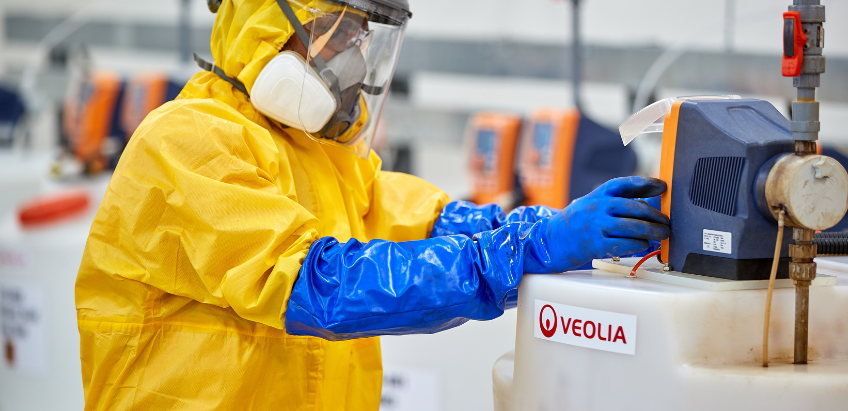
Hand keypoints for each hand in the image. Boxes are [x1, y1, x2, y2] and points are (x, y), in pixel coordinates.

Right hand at [524, 177, 669, 272]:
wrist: (550, 240)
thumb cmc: (575, 223)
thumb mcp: (590, 204)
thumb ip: (614, 202)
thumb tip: (646, 205)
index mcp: (598, 195)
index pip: (625, 184)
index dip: (646, 182)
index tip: (662, 186)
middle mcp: (598, 207)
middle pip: (636, 208)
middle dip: (656, 216)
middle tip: (666, 221)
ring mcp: (597, 226)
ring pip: (634, 227)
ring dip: (653, 231)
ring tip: (662, 234)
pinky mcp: (596, 244)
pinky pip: (625, 244)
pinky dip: (639, 244)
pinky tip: (644, 244)